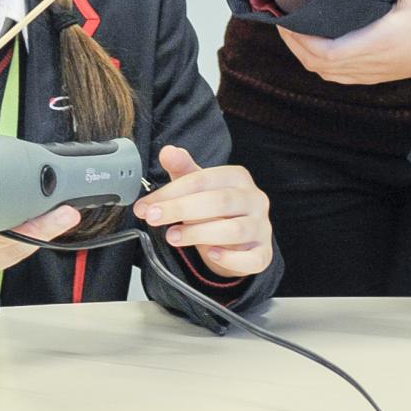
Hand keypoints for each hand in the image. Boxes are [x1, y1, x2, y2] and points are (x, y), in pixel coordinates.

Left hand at [133, 146, 272, 278]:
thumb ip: (183, 170)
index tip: (146, 206)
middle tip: (154, 218)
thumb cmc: (217, 210)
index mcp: (238, 178)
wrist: (239, 241)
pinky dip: (231, 258)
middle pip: (219, 201)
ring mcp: (262, 227)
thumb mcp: (198, 187)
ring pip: (235, 229)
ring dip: (199, 233)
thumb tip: (167, 152)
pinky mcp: (263, 254)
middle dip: (181, 209)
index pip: (202, 180)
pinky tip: (212, 254)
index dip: (171, 192)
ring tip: (173, 237)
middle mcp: (254, 200)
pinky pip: (251, 258)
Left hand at [277, 0, 410, 97]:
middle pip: (315, 64)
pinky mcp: (371, 76)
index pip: (324, 52)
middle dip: (293, 44)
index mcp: (374, 43)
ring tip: (293, 29)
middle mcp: (367, 63)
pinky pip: (334, 75)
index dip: (299, 39)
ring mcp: (368, 73)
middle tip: (282, 18)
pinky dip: (317, 62)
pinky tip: (313, 43)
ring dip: (303, 54)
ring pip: (323, 72)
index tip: (288, 18)